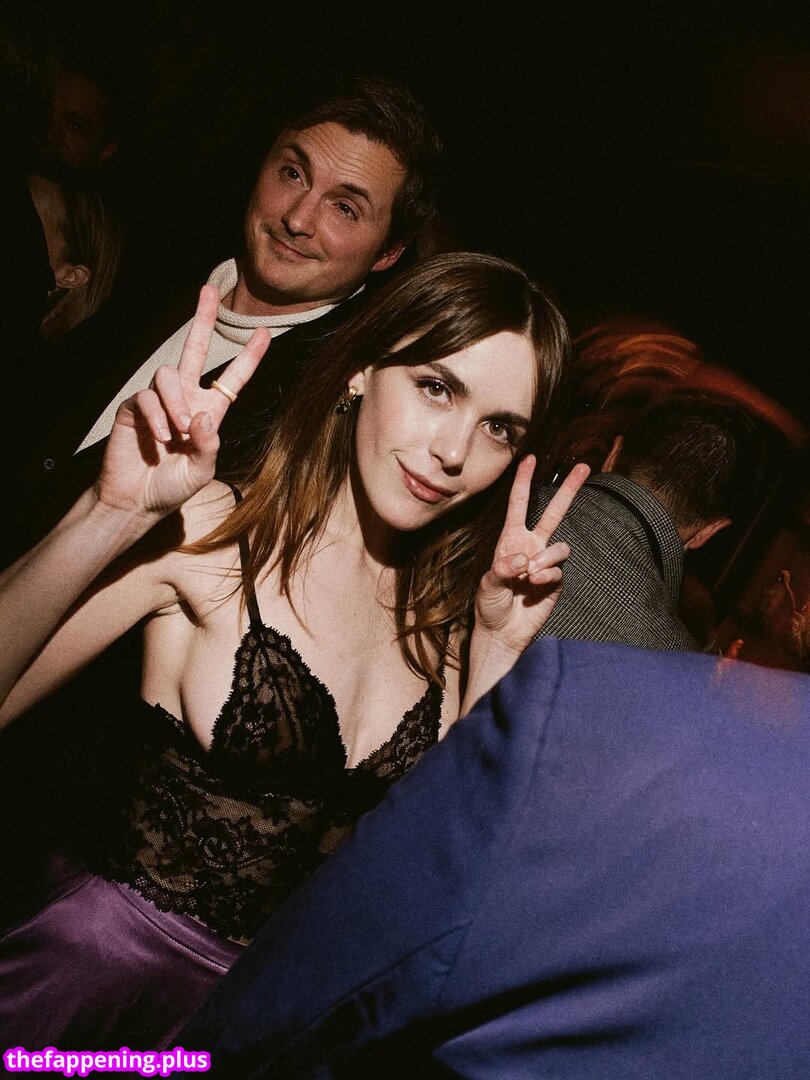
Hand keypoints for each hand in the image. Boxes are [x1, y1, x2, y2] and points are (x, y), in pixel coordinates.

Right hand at [96, 285, 269, 516]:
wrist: (136, 501)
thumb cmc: (172, 487)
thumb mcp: (202, 471)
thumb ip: (210, 445)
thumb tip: (202, 414)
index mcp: (209, 412)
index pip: (232, 379)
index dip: (250, 357)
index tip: (266, 333)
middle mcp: (184, 399)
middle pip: (194, 349)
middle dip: (203, 319)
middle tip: (209, 290)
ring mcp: (158, 400)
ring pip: (168, 374)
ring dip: (176, 402)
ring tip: (179, 433)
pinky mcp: (133, 406)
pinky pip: (147, 396)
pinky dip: (157, 416)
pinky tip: (161, 437)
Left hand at [474, 455, 589, 652]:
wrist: (502, 633)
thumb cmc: (489, 605)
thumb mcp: (487, 585)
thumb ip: (502, 569)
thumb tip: (523, 559)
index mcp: (510, 540)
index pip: (519, 505)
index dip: (524, 482)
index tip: (530, 459)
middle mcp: (531, 546)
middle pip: (554, 512)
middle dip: (569, 490)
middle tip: (584, 466)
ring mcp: (545, 563)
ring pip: (560, 546)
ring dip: (546, 558)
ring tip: (530, 575)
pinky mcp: (556, 581)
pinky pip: (558, 570)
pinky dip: (547, 575)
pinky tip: (534, 585)